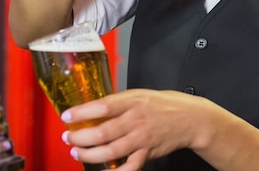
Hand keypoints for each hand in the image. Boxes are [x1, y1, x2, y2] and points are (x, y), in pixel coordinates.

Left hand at [60, 89, 210, 169]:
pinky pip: (128, 167)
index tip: (67, 116)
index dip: (82, 112)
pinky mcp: (147, 153)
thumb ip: (121, 102)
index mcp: (133, 101)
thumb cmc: (166, 104)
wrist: (191, 119)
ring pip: (109, 151)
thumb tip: (96, 108)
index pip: (103, 106)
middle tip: (68, 138)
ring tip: (77, 153)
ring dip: (89, 154)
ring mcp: (141, 138)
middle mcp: (136, 120)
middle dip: (80, 137)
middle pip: (102, 132)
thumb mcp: (142, 94)